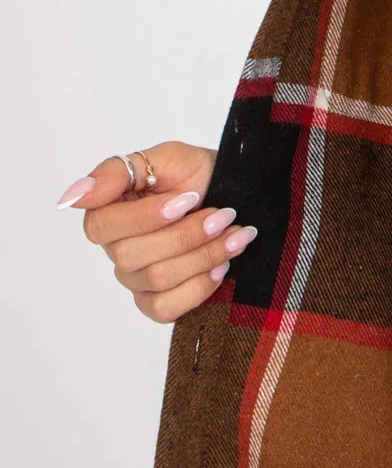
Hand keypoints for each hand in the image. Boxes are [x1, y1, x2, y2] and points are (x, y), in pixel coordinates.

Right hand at [61, 142, 259, 322]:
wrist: (241, 198)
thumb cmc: (201, 177)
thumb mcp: (168, 157)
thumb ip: (119, 171)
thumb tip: (74, 198)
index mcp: (108, 212)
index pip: (102, 226)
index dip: (148, 217)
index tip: (190, 199)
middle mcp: (116, 248)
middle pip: (133, 256)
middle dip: (188, 234)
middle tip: (224, 215)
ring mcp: (134, 279)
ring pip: (158, 279)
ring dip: (206, 255)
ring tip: (235, 235)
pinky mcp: (155, 303)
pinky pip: (164, 310)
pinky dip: (200, 287)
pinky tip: (221, 266)